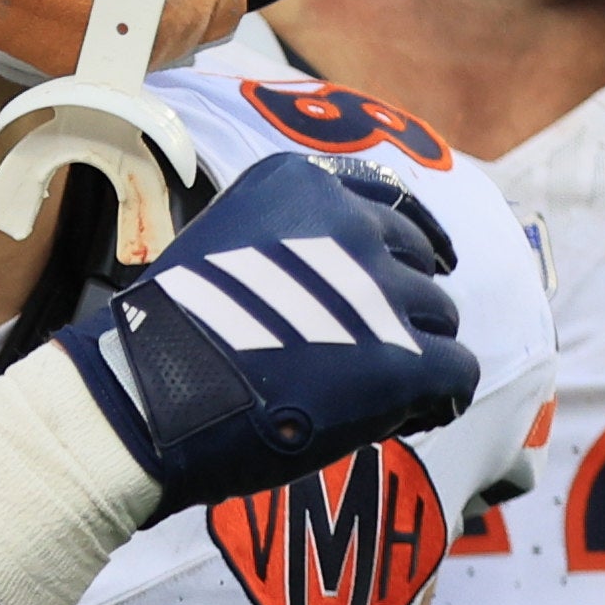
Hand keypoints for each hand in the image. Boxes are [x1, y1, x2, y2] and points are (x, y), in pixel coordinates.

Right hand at [48, 149, 476, 517]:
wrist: (147, 399)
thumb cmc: (169, 338)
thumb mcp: (223, 248)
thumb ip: (285, 246)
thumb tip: (338, 283)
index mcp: (303, 186)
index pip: (391, 204)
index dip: (409, 245)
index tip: (423, 267)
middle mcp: (350, 226)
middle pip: (420, 264)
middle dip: (404, 306)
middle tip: (373, 350)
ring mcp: (380, 293)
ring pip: (442, 318)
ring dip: (417, 353)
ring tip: (377, 394)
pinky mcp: (402, 361)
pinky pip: (458, 373)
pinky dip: (440, 398)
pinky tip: (409, 418)